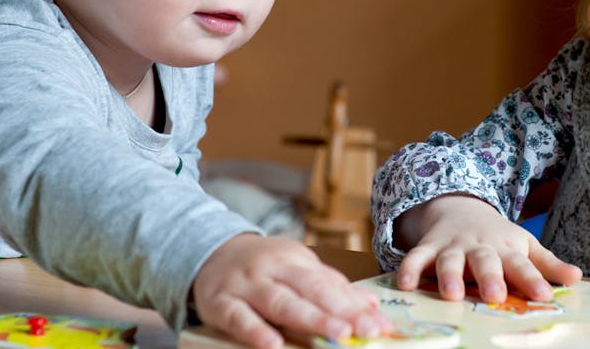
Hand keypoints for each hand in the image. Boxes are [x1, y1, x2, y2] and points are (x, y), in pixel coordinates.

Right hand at [192, 234, 391, 348]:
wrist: (209, 250)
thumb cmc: (263, 267)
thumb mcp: (296, 268)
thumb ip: (331, 286)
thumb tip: (370, 304)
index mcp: (296, 261)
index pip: (330, 284)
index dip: (356, 306)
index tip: (380, 326)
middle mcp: (273, 270)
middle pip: (311, 290)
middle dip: (340, 311)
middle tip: (366, 329)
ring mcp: (246, 285)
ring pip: (279, 301)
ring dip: (309, 318)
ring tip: (336, 334)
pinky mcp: (219, 302)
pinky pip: (237, 317)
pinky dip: (254, 330)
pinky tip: (272, 344)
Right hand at [393, 194, 581, 303]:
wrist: (461, 208)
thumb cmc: (498, 238)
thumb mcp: (524, 246)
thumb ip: (547, 264)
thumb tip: (577, 278)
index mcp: (507, 249)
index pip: (522, 265)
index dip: (533, 279)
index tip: (545, 295)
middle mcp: (479, 247)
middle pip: (485, 262)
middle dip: (489, 278)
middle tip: (495, 296)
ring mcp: (452, 246)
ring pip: (450, 260)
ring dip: (449, 276)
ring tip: (451, 294)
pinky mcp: (429, 247)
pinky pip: (416, 257)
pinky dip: (408, 269)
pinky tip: (404, 284)